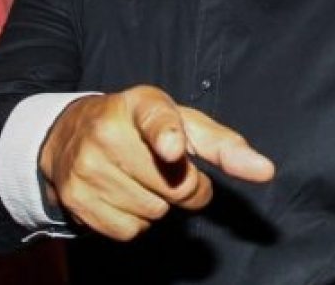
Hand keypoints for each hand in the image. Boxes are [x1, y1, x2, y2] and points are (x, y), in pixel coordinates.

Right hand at [40, 85, 273, 240]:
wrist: (69, 135)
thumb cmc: (141, 127)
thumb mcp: (182, 122)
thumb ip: (224, 145)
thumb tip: (265, 171)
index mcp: (140, 104)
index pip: (156, 119)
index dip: (166, 136)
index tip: (172, 149)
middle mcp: (107, 131)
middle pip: (175, 185)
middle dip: (185, 185)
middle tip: (170, 167)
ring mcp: (86, 166)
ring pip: (154, 211)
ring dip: (159, 203)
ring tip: (140, 177)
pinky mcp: (75, 199)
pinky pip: (129, 231)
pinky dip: (136, 221)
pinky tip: (124, 195)